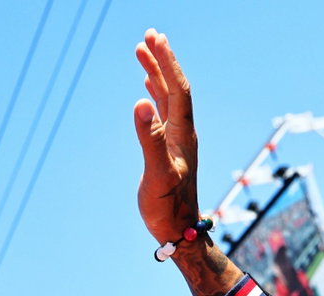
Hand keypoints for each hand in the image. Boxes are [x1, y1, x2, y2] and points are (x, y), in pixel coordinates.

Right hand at [134, 29, 199, 242]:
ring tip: (142, 51)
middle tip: (149, 34)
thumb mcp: (157, 174)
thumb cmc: (168, 207)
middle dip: (163, 60)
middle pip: (175, 88)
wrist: (179, 232)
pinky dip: (154, 95)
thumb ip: (149, 139)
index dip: (168, 63)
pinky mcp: (168, 150)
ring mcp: (176, 141)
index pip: (179, 90)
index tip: (155, 39)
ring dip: (157, 73)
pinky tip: (147, 89)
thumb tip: (141, 103)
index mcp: (183, 135)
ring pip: (168, 98)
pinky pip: (162, 114)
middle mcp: (183, 133)